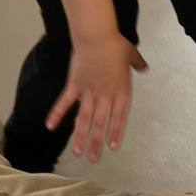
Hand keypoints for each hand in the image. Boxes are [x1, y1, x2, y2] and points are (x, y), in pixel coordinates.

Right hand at [50, 32, 147, 162]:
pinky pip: (64, 102)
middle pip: (100, 122)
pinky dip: (57, 114)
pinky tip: (50, 126)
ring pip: (83, 118)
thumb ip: (138, 63)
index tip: (112, 147)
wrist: (96, 35)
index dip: (115, 132)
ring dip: (79, 136)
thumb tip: (144, 67)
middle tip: (92, 159)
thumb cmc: (115, 44)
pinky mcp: (74, 84)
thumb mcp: (132, 54)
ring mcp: (88, 91)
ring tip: (76, 152)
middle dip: (95, 142)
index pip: (119, 116)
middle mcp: (104, 94)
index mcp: (120, 90)